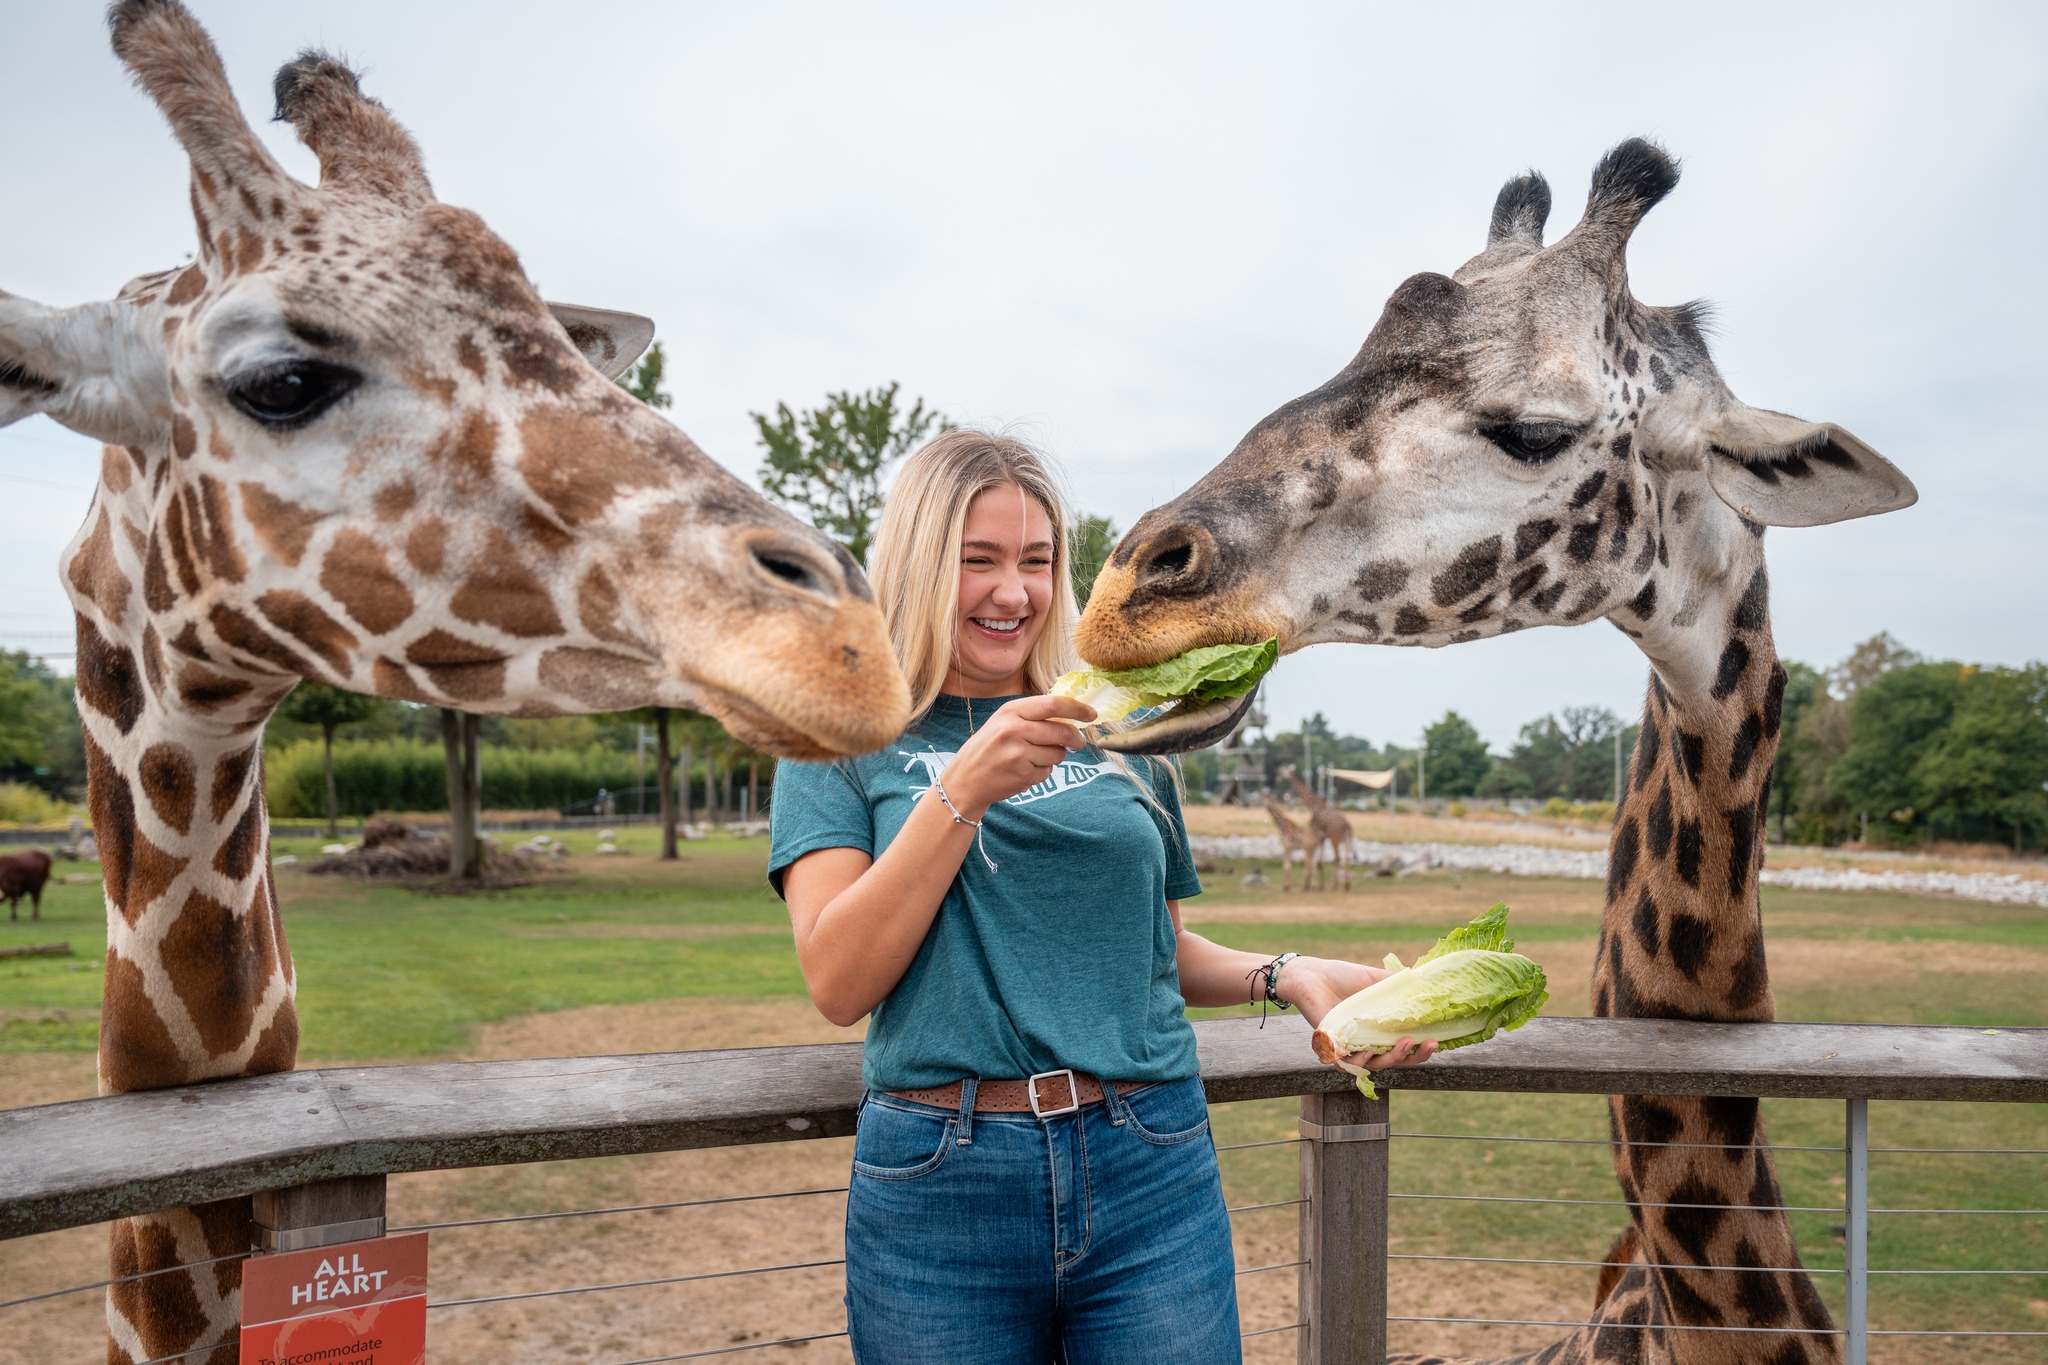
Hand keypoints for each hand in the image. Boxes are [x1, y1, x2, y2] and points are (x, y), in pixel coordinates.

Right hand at [941, 695, 1094, 815]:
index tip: (1091, 714)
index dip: (1077, 709)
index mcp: (1011, 711)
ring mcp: (1018, 753)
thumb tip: (1072, 716)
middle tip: (1079, 742)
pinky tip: (1024, 770)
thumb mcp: (1004, 722)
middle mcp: (1014, 729)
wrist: (965, 779)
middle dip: (1076, 738)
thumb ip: (1034, 716)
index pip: (1053, 704)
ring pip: (1058, 754)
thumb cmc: (989, 748)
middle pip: (1062, 731)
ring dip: (1054, 757)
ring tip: (1034, 757)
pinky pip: (1048, 772)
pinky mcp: (1023, 774)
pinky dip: (1042, 772)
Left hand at [1276, 955, 1439, 1071]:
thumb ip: (1398, 983)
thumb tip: (1425, 979)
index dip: (1421, 1049)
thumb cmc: (1343, 977)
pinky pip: (1345, 1063)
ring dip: (1391, 1058)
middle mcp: (1367, 1044)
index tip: (1437, 1041)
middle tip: (1428, 1044)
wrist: (1310, 975)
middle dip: (1414, 1057)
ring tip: (1403, 1044)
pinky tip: (1368, 1051)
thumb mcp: (1375, 978)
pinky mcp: (1330, 1048)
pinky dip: (1358, 1060)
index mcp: (1380, 1031)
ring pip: (1374, 1065)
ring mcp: (1349, 1048)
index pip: (1405, 1047)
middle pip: (1395, 1061)